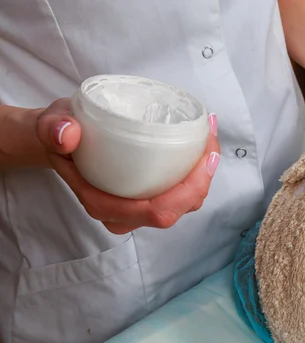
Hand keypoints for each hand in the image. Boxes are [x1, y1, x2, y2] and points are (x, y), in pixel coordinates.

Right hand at [36, 99, 219, 233]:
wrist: (60, 138)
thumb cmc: (59, 133)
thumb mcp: (52, 124)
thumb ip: (53, 129)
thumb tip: (68, 134)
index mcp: (104, 204)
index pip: (158, 212)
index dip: (189, 190)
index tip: (205, 155)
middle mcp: (123, 214)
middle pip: (178, 211)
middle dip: (204, 180)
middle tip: (211, 141)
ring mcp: (136, 208)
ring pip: (183, 205)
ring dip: (204, 177)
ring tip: (209, 140)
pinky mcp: (146, 196)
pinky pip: (180, 194)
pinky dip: (196, 174)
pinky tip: (202, 147)